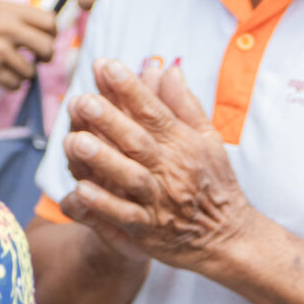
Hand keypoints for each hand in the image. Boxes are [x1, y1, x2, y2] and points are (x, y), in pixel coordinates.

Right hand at [0, 0, 57, 88]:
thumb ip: (14, 16)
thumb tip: (42, 30)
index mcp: (8, 10)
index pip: (49, 22)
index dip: (51, 32)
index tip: (45, 37)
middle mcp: (5, 30)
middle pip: (47, 48)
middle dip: (46, 56)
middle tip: (39, 58)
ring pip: (31, 71)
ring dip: (25, 72)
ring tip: (13, 66)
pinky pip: (14, 84)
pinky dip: (12, 82)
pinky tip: (2, 74)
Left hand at [58, 58, 262, 275]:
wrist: (230, 238)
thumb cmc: (214, 182)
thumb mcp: (209, 139)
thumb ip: (185, 105)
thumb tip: (168, 69)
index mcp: (182, 143)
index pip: (153, 111)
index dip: (130, 88)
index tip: (106, 65)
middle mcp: (170, 169)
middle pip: (137, 141)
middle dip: (109, 120)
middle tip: (82, 100)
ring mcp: (159, 200)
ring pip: (129, 177)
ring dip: (102, 160)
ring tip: (74, 141)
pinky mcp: (148, 230)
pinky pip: (124, 216)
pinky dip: (103, 204)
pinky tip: (80, 189)